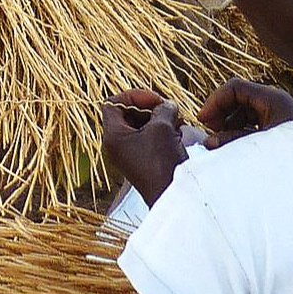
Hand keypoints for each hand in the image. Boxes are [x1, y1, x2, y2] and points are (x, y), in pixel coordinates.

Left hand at [102, 90, 189, 206]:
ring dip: (159, 121)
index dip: (134, 97)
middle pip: (128, 115)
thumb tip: (168, 105)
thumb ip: (163, 109)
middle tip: (169, 110)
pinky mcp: (144, 164)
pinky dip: (163, 134)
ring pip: (142, 128)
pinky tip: (179, 135)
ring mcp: (130, 156)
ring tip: (177, 122)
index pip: (114, 104)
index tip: (155, 99)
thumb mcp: (162, 128)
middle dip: (150, 109)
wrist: (172, 196)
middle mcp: (118, 146)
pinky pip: (150, 141)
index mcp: (113, 136)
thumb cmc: (162, 162)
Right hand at [199, 79, 292, 147]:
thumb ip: (233, 141)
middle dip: (222, 114)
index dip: (215, 101)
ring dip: (231, 124)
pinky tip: (239, 147)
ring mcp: (279, 114)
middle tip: (211, 133)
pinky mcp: (282, 128)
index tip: (203, 120)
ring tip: (224, 143)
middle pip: (239, 98)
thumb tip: (209, 142)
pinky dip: (243, 131)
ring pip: (246, 112)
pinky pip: (255, 123)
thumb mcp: (261, 146)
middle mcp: (276, 102)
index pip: (234, 87)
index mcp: (272, 98)